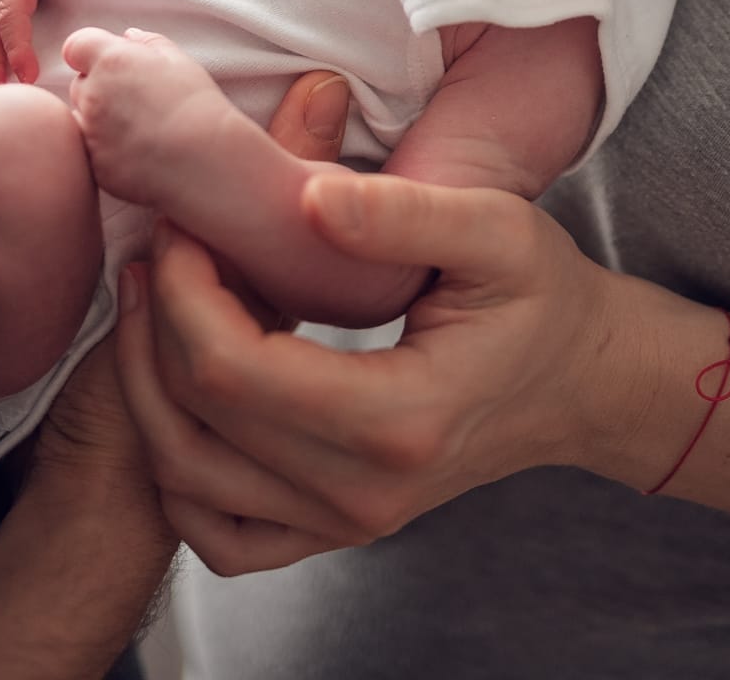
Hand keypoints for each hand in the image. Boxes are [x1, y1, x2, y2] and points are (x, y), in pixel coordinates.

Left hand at [63, 27, 232, 202]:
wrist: (203, 159)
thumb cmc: (195, 105)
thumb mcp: (179, 61)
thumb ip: (148, 43)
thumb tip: (128, 37)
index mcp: (111, 61)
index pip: (76, 46)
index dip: (89, 52)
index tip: (107, 62)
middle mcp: (93, 95)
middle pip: (79, 83)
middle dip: (98, 87)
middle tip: (135, 99)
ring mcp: (90, 133)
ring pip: (81, 119)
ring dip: (98, 119)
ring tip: (138, 127)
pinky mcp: (94, 164)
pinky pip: (90, 151)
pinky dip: (104, 149)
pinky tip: (136, 151)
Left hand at [116, 173, 628, 575]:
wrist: (582, 381)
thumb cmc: (543, 294)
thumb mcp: (495, 228)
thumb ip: (401, 213)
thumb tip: (302, 197)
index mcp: (397, 420)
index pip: (232, 369)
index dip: (185, 288)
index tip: (185, 217)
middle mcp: (361, 496)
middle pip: (194, 422)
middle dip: (157, 320)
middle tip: (164, 240)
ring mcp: (344, 525)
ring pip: (186, 480)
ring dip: (147, 385)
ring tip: (158, 297)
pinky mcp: (333, 531)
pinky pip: (217, 532)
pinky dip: (176, 468)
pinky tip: (183, 389)